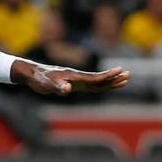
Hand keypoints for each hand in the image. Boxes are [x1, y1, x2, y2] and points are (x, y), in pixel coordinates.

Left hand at [11, 60, 130, 95]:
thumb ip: (58, 87)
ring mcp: (76, 80)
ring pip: (96, 81)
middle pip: (99, 79)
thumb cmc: (39, 79)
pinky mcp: (73, 83)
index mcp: (74, 76)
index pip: (94, 78)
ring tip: (124, 77)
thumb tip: (67, 90)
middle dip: (114, 78)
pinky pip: (90, 84)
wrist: (32, 73)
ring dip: (110, 80)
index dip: (107, 76)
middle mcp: (77, 77)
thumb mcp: (47, 85)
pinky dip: (100, 84)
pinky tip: (105, 84)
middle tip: (129, 74)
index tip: (120, 71)